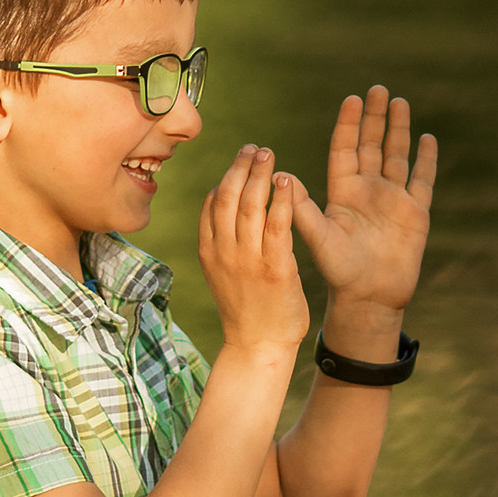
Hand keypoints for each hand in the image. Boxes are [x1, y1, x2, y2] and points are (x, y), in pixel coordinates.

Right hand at [199, 145, 309, 356]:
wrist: (258, 347)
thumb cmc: (247, 311)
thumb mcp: (224, 274)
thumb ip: (224, 244)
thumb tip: (227, 213)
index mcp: (209, 252)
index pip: (210, 205)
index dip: (225, 177)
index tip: (239, 160)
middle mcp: (224, 252)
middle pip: (227, 197)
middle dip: (240, 167)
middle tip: (255, 148)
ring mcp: (247, 260)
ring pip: (248, 206)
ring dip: (259, 175)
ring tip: (268, 154)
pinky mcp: (274, 269)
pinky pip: (277, 226)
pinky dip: (281, 201)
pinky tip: (287, 182)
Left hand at [289, 86, 436, 317]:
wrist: (370, 297)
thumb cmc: (339, 271)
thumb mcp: (318, 237)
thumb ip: (301, 207)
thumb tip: (280, 174)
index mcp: (342, 192)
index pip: (345, 149)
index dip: (349, 125)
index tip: (352, 99)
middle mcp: (367, 190)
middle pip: (371, 145)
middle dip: (375, 118)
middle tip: (377, 89)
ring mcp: (392, 199)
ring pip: (396, 155)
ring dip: (398, 129)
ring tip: (399, 102)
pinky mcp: (415, 212)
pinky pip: (421, 179)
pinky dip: (426, 159)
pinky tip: (427, 138)